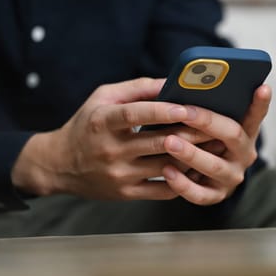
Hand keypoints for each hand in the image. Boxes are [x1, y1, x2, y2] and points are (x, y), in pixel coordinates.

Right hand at [11, 78, 209, 200]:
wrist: (59, 165)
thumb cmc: (86, 125)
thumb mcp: (102, 98)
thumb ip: (136, 88)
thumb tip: (171, 82)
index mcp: (102, 122)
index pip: (135, 115)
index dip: (162, 111)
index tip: (187, 107)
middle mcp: (110, 150)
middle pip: (158, 142)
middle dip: (190, 134)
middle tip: (216, 126)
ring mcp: (119, 175)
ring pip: (165, 166)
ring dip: (193, 156)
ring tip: (216, 145)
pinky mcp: (126, 193)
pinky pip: (162, 189)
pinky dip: (183, 179)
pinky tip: (198, 167)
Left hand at [161, 84, 271, 204]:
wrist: (205, 178)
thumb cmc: (204, 140)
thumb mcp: (212, 125)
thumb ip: (209, 109)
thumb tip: (188, 86)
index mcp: (245, 132)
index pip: (256, 114)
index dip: (260, 102)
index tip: (263, 87)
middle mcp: (243, 154)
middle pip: (232, 135)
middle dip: (207, 122)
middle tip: (184, 111)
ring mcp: (231, 176)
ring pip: (214, 165)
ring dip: (190, 153)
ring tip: (169, 141)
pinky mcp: (216, 196)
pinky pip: (199, 193)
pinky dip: (182, 183)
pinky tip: (167, 171)